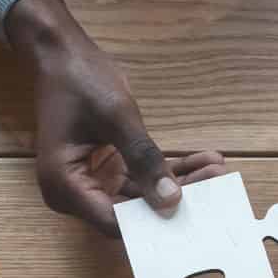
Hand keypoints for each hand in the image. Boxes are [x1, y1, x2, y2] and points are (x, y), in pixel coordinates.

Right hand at [5, 0, 226, 235]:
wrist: (61, 54)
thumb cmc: (81, 80)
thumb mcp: (118, 118)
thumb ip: (144, 159)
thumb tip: (171, 200)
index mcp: (64, 186)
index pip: (115, 223)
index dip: (154, 222)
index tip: (196, 210)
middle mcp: (73, 193)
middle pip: (131, 212)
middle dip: (174, 198)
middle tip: (216, 181)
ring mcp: (89, 182)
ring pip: (139, 197)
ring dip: (177, 183)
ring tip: (215, 168)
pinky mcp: (103, 171)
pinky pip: (138, 180)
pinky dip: (165, 171)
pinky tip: (200, 159)